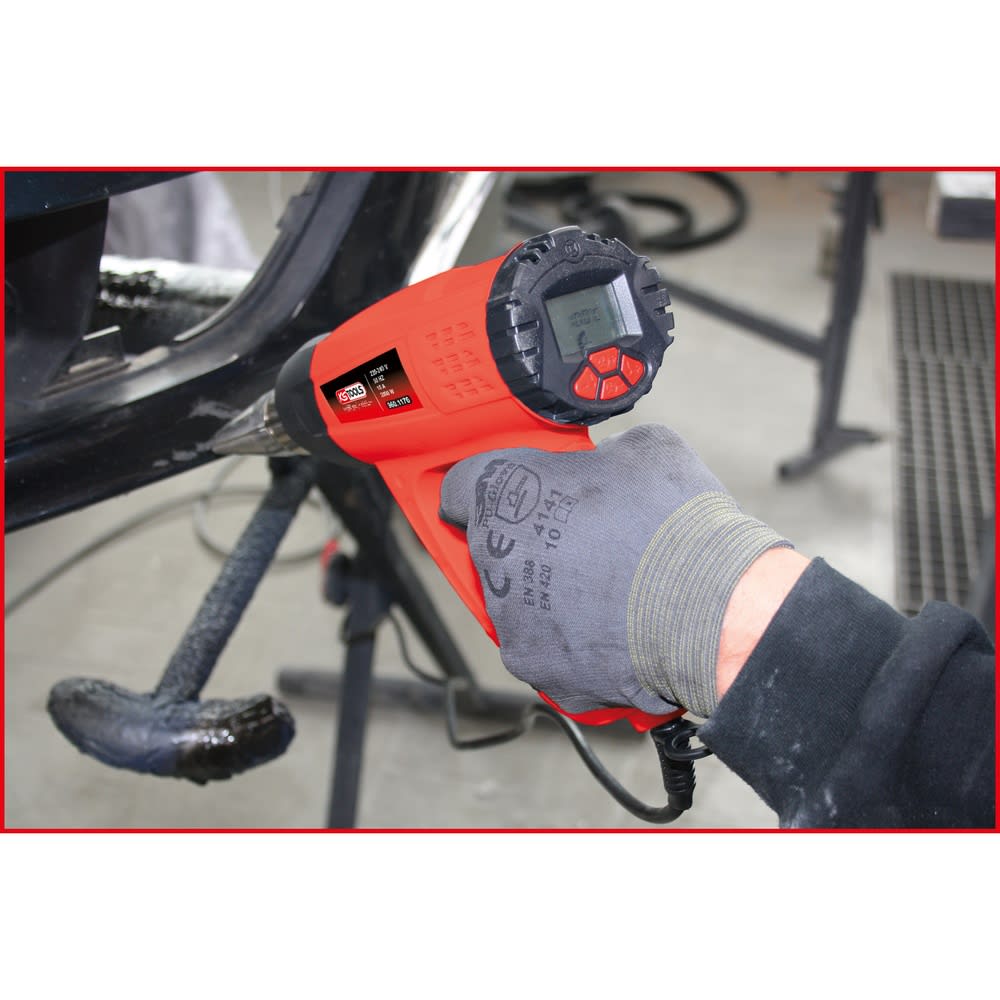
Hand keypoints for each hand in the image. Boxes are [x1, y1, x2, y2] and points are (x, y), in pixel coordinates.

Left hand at [440, 424, 790, 717]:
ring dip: (551, 596)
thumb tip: (603, 465)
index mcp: (504, 491)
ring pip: (520, 603)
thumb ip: (600, 455)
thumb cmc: (675, 523)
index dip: (487, 488)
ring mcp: (511, 619)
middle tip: (582, 542)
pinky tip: (615, 626)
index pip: (461, 487)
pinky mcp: (537, 667)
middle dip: (531, 544)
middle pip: (495, 548)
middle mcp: (493, 556)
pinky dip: (575, 642)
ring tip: (610, 589)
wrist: (715, 608)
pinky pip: (549, 648)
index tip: (506, 495)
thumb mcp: (642, 448)